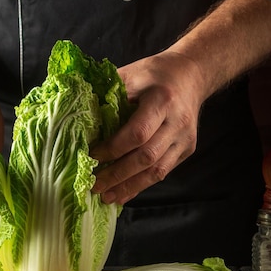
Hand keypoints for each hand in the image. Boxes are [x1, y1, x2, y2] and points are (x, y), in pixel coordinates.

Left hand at [91, 50, 204, 204]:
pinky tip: (123, 194)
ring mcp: (185, 138)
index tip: (91, 157)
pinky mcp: (187, 149)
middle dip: (118, 174)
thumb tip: (78, 113)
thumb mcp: (132, 74)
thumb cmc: (155, 74)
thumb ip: (108, 92)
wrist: (191, 74)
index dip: (113, 149)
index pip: (137, 132)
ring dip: (129, 186)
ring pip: (157, 170)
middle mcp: (177, 122)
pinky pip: (163, 172)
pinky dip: (141, 185)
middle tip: (94, 186)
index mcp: (162, 100)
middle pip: (147, 156)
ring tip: (106, 197)